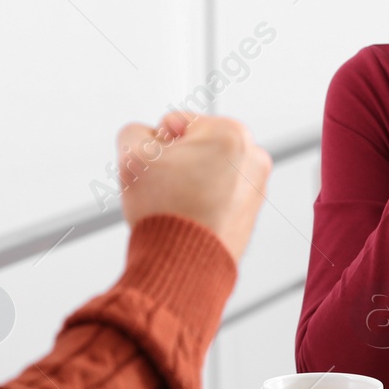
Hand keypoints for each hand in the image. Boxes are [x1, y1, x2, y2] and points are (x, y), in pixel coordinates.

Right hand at [116, 112, 271, 262]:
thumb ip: (134, 132)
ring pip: (205, 171)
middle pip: (195, 146)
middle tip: (164, 187)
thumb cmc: (168, 214)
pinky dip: (200, 203)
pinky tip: (187, 217)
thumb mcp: (133, 157)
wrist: (184, 266)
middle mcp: (252, 157)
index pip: (176, 122)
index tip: (157, 168)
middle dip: (174, 163)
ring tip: (176, 205)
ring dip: (187, 183)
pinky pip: (216, 196)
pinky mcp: (250, 212)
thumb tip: (143, 137)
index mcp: (231, 133)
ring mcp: (255, 187)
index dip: (157, 146)